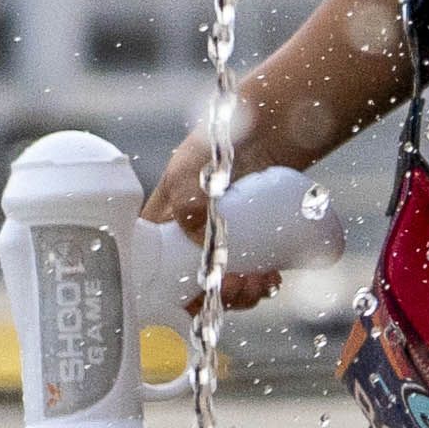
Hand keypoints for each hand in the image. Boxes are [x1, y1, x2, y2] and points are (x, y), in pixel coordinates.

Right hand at [141, 132, 284, 309]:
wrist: (262, 132)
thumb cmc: (215, 145)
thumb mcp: (191, 169)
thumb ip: (187, 197)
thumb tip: (195, 235)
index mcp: (159, 229)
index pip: (156, 276)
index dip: (178, 293)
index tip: (203, 291)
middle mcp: (185, 241)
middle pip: (194, 287)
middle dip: (219, 295)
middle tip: (241, 285)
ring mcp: (218, 244)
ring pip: (225, 284)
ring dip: (243, 293)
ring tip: (262, 281)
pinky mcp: (249, 244)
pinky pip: (250, 274)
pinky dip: (261, 283)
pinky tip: (272, 280)